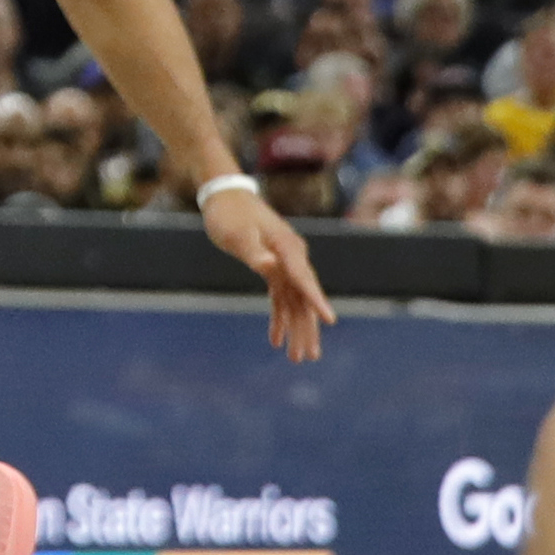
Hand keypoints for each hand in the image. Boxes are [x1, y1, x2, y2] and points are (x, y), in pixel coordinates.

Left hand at [197, 185, 337, 362]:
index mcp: (287, 248)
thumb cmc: (229, 213)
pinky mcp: (274, 267)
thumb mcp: (237, 233)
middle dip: (307, 329)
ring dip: (296, 329)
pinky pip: (282, 298)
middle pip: (304, 298)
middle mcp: (292, 257)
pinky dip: (279, 318)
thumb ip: (253, 251)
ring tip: (297, 358)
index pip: (304, 280)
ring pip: (296, 302)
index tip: (330, 321)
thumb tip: (268, 264)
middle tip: (309, 357)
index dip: (316, 301)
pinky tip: (275, 339)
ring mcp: (285, 263)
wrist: (225, 196)